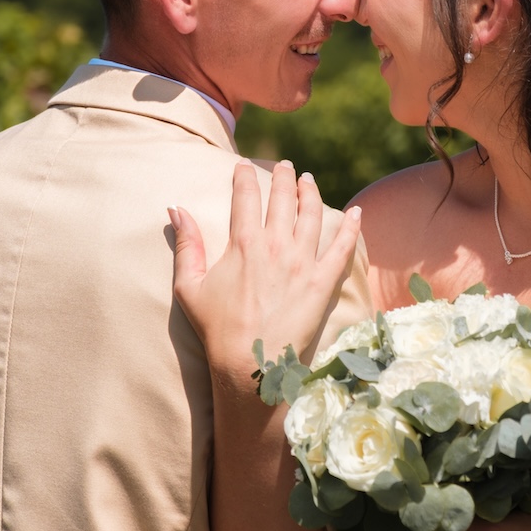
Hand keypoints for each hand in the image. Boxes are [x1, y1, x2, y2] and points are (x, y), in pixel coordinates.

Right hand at [169, 159, 361, 384]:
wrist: (250, 365)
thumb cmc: (216, 328)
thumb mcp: (190, 286)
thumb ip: (186, 245)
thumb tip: (175, 208)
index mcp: (243, 243)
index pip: (245, 197)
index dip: (244, 177)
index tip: (243, 166)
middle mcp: (275, 246)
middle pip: (282, 199)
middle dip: (283, 177)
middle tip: (285, 166)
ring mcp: (302, 263)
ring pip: (311, 215)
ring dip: (310, 193)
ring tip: (308, 180)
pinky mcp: (322, 283)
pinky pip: (342, 249)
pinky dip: (350, 228)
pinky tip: (356, 213)